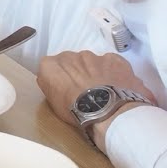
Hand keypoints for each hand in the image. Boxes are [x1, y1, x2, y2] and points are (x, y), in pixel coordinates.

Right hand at [37, 51, 155, 142]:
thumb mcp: (53, 101)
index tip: (65, 88)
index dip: (59, 77)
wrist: (106, 112)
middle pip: (71, 61)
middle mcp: (70, 55)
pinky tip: (116, 84)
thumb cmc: (75, 110)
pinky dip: (112, 71)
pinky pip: (111, 62)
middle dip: (76, 71)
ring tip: (102, 89)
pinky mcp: (114, 59)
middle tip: (83, 89)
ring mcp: (93, 55)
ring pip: (91, 61)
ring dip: (94, 71)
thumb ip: (51, 84)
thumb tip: (55, 81)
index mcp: (50, 65)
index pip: (51, 66)